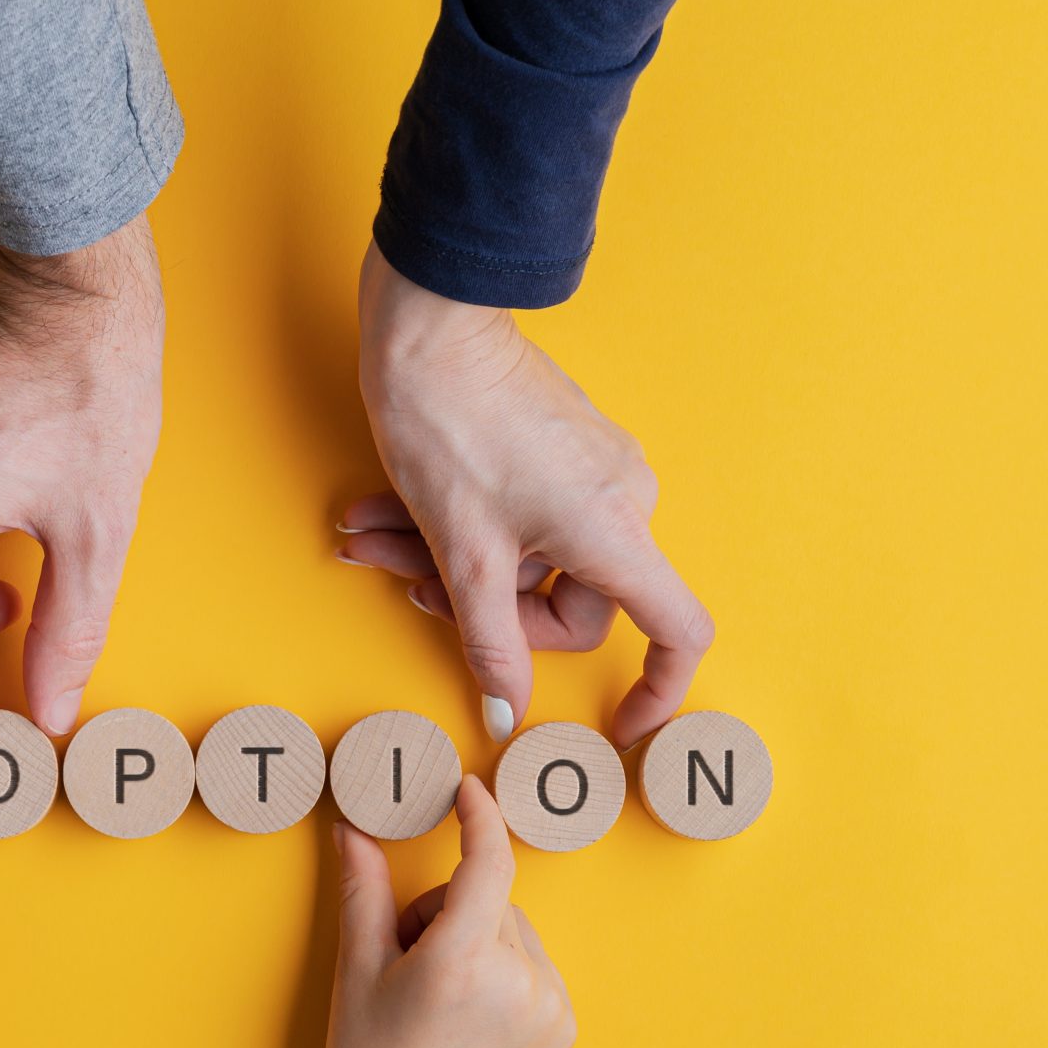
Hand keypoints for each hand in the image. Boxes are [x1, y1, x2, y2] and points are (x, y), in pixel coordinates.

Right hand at [325, 776, 575, 1047]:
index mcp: (461, 962)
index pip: (487, 861)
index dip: (477, 817)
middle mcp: (517, 978)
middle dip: (448, 912)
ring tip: (437, 1002)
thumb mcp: (356, 979)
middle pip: (489, 899)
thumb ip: (362, 894)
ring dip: (477, 942)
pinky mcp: (563, 1026)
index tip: (464, 791)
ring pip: (512, 931)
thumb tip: (352, 830)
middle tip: (407, 968)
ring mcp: (548, 1005)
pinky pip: (532, 966)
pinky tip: (468, 1021)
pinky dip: (502, 973)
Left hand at [344, 240, 713, 747]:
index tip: (619, 725)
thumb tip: (507, 711)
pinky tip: (387, 511)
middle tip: (408, 586)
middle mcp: (620, 502)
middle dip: (482, 606)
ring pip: (527, 556)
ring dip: (448, 559)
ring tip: (371, 536)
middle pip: (569, 601)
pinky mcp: (560, 447)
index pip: (676, 630)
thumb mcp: (461, 551)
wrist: (429, 321)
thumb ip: (487, 640)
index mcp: (614, 534)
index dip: (658, 689)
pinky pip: (519, 514)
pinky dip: (458, 524)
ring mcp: (591, 470)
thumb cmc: (449, 424)